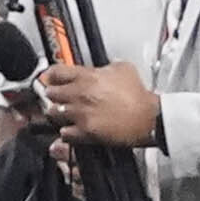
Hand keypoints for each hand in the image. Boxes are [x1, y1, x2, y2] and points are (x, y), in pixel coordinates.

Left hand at [37, 53, 160, 150]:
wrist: (148, 118)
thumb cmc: (139, 96)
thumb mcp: (124, 68)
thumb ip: (105, 66)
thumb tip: (101, 68)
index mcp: (87, 76)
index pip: (56, 72)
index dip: (52, 75)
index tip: (52, 79)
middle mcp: (80, 94)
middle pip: (51, 93)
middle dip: (55, 95)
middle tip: (60, 98)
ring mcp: (81, 114)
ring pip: (54, 114)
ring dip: (59, 114)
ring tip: (66, 115)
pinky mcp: (86, 132)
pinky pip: (65, 134)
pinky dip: (67, 133)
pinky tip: (73, 131)